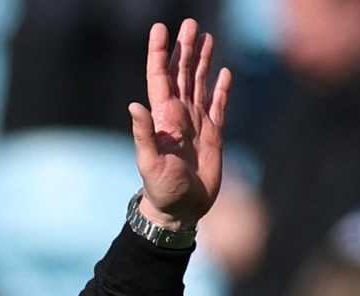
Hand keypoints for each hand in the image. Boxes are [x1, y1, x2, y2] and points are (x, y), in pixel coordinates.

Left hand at [128, 19, 231, 230]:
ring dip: (203, 60)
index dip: (159, 53)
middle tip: (189, 23)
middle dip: (184, 48)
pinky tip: (225, 73)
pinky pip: (219, 105)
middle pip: (182, 73)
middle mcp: (179, 115)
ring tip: (206, 37)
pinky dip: (222, 88)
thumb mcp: (149, 161)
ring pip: (200, 83)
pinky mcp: (213, 134)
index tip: (160, 29)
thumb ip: (143, 134)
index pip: (160, 77)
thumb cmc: (161, 188)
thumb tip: (134, 105)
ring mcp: (197, 123)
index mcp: (163, 117)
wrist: (180, 209)